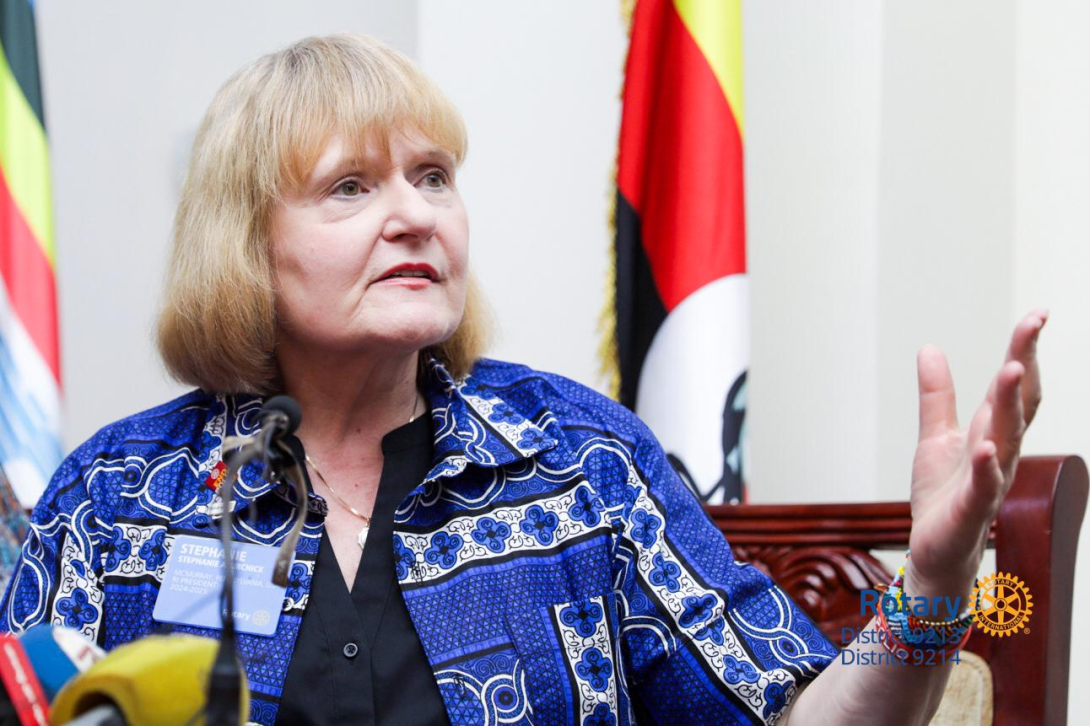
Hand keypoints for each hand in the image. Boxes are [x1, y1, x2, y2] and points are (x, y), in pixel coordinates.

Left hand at [905, 311, 1046, 596]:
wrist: (935, 551)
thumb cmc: (943, 496)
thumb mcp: (936, 435)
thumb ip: (937, 395)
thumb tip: (929, 348)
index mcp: (992, 432)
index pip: (1016, 387)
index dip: (1025, 350)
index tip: (1038, 314)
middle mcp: (999, 452)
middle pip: (1018, 404)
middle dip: (1025, 364)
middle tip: (1032, 325)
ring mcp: (990, 481)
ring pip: (1007, 438)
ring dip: (1010, 404)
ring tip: (1011, 369)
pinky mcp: (972, 509)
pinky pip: (984, 486)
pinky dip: (986, 466)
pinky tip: (986, 448)